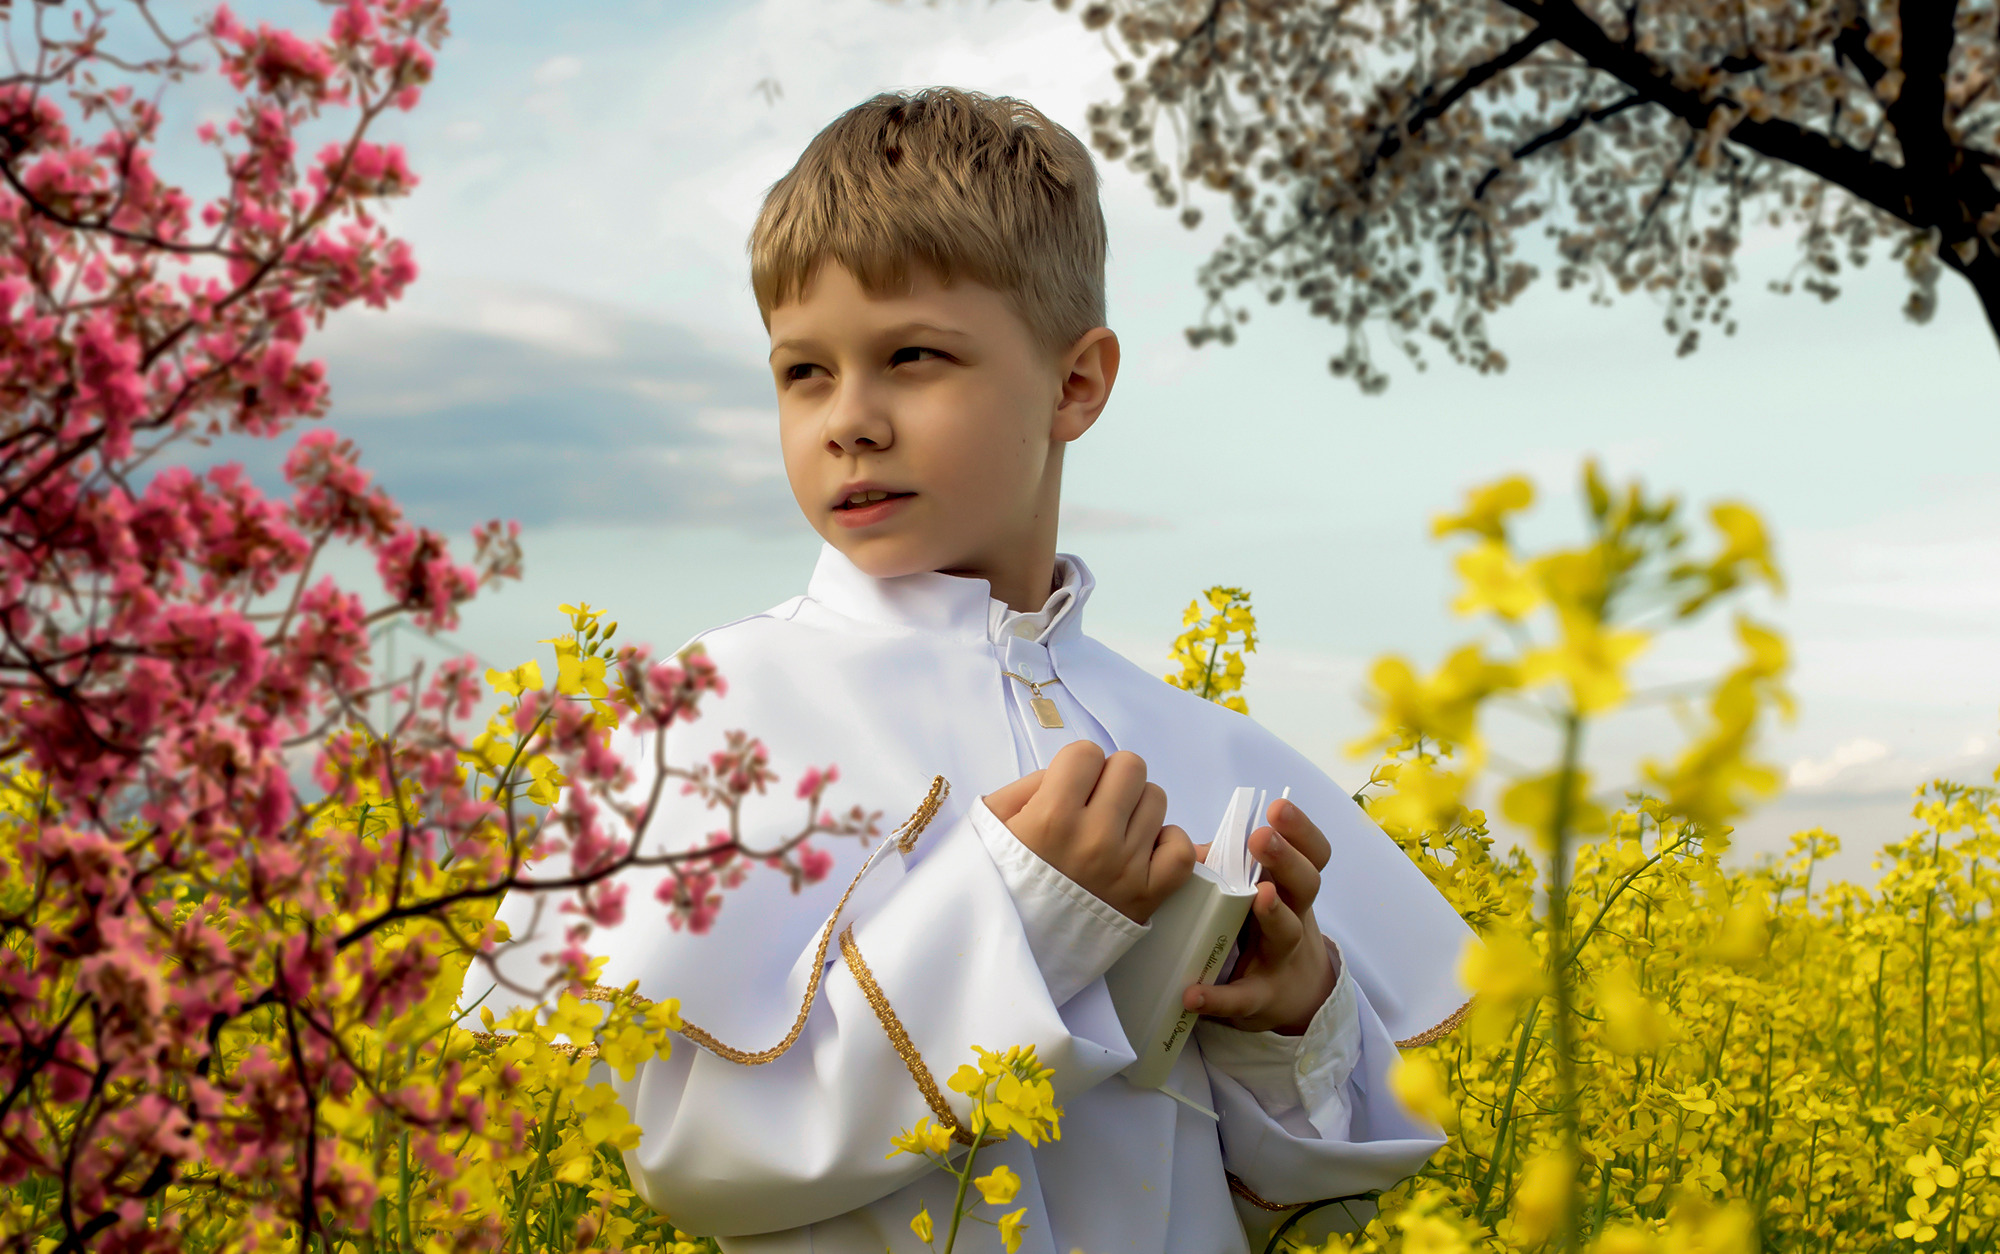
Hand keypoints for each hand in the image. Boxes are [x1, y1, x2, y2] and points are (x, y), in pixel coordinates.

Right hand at [982, 741, 1195, 923]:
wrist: (1011, 950)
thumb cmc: (1000, 882)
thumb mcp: (991, 826)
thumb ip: (1029, 786)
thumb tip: (1073, 771)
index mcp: (1051, 817)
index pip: (1087, 752)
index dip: (1077, 767)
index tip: (1068, 790)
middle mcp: (1094, 838)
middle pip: (1130, 767)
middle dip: (1110, 780)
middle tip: (1092, 807)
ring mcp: (1125, 867)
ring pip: (1156, 799)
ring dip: (1135, 809)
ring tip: (1111, 832)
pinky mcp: (1148, 895)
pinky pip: (1181, 849)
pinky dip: (1166, 842)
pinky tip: (1142, 849)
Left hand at [1184, 798, 1337, 1034]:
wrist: (1294, 997)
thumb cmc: (1266, 929)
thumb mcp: (1258, 894)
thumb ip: (1228, 868)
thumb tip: (1186, 845)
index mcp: (1291, 886)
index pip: (1311, 853)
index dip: (1300, 831)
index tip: (1277, 807)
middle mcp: (1296, 917)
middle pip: (1305, 884)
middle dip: (1286, 859)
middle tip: (1261, 837)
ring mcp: (1281, 958)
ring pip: (1286, 932)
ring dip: (1274, 913)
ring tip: (1260, 896)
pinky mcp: (1260, 998)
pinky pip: (1242, 998)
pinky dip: (1218, 998)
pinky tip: (1192, 994)